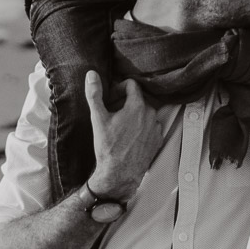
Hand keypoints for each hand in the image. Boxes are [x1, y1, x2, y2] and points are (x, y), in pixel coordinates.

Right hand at [85, 70, 161, 201]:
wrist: (119, 174)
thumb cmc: (108, 147)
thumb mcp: (98, 118)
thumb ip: (95, 94)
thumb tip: (91, 74)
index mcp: (137, 106)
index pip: (131, 84)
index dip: (119, 89)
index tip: (111, 99)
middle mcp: (151, 114)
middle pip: (138, 99)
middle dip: (125, 103)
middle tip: (112, 115)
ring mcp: (156, 128)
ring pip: (144, 113)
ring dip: (133, 116)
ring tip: (120, 128)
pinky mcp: (158, 140)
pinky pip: (150, 126)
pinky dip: (141, 128)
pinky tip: (129, 138)